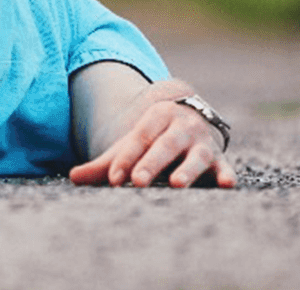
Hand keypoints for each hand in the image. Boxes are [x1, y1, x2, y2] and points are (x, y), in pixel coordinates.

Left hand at [69, 99, 236, 188]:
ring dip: (187, 169)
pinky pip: (224, 167)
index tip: (113, 178)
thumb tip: (73, 176)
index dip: (126, 157)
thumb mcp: (130, 147)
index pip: (139, 137)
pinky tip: (226, 183)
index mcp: (157, 116)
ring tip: (176, 184)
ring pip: (195, 156)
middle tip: (138, 181)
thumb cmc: (154, 142)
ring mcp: (202, 142)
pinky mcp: (219, 160)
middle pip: (165, 145)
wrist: (191, 123)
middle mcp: (182, 125)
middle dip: (151, 162)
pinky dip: (226, 174)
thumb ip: (104, 163)